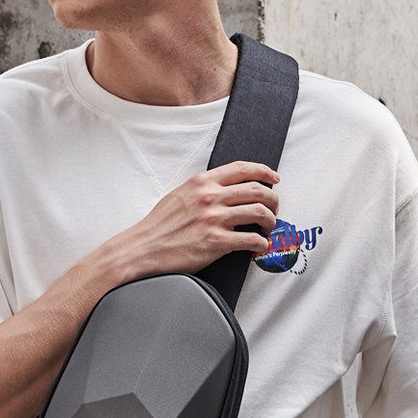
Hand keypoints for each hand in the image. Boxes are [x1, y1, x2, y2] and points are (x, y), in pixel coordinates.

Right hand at [111, 161, 279, 277]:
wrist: (143, 248)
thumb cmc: (159, 226)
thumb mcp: (179, 195)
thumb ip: (202, 189)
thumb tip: (224, 191)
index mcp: (201, 182)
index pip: (242, 168)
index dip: (264, 172)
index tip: (274, 178)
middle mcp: (210, 197)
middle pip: (257, 191)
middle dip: (273, 200)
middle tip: (274, 209)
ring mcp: (214, 220)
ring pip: (260, 213)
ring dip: (270, 221)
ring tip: (268, 228)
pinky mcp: (217, 242)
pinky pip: (252, 239)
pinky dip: (262, 243)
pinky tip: (259, 245)